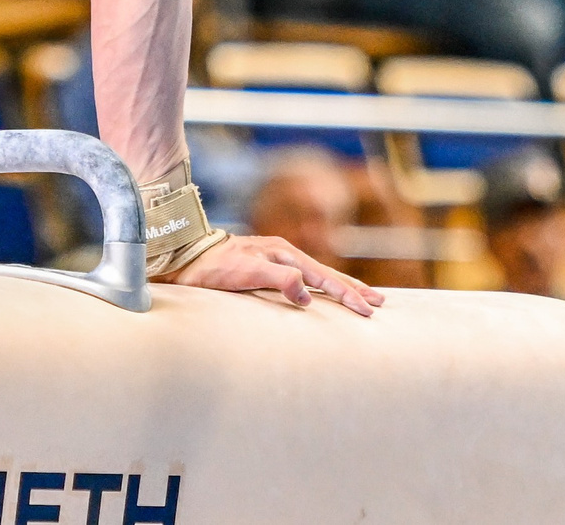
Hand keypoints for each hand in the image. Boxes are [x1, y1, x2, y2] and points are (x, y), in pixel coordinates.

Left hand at [168, 233, 383, 315]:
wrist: (184, 256)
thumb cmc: (212, 266)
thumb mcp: (246, 272)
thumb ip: (278, 279)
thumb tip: (307, 294)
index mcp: (284, 253)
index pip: (324, 277)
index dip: (348, 295)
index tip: (369, 310)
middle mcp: (283, 254)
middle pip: (327, 274)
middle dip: (354, 289)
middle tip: (379, 303)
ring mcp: (275, 260)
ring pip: (317, 275)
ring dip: (340, 287)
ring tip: (360, 296)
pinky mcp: (265, 269)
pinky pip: (302, 279)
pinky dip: (320, 287)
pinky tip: (320, 293)